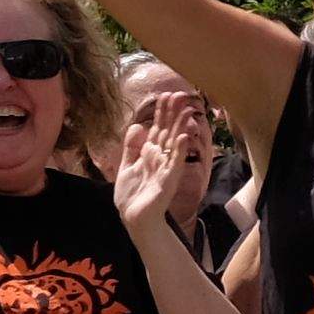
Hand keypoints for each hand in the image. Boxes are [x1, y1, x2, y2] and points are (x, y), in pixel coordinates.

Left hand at [110, 97, 204, 225]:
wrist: (134, 219)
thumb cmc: (132, 196)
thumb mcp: (126, 167)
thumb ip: (131, 148)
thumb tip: (137, 126)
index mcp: (150, 154)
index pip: (158, 128)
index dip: (161, 112)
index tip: (165, 95)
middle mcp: (160, 158)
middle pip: (168, 131)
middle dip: (172, 113)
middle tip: (179, 94)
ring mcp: (166, 169)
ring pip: (174, 143)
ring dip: (180, 126)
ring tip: (186, 110)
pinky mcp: (168, 181)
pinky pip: (175, 163)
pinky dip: (178, 149)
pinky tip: (183, 136)